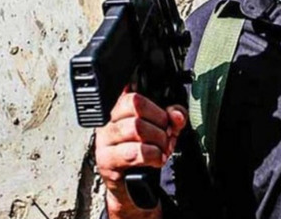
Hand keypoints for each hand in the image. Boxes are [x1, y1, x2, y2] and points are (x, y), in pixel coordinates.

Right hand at [95, 89, 187, 217]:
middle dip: (160, 124)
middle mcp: (108, 121)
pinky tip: (156, 160)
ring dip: (157, 140)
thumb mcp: (163, 129)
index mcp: (120, 109)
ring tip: (162, 150)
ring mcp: (104, 141)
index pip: (135, 96)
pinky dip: (152, 155)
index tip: (166, 121)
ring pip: (135, 127)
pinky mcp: (106, 160)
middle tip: (167, 137)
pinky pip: (133, 152)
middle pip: (136, 108)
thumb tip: (176, 115)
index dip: (157, 108)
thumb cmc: (144, 152)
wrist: (132, 185)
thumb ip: (173, 116)